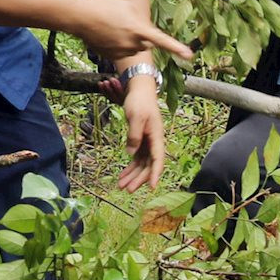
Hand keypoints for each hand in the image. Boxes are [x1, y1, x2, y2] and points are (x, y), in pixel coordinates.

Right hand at [72, 0, 193, 67]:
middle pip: (147, 44)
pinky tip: (108, 35)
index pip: (161, 40)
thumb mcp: (128, 7)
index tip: (189, 56)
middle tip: (130, 25)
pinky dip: (119, 46)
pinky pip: (123, 53)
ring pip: (134, 49)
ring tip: (115, 28)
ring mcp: (121, 52)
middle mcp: (132, 44)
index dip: (176, 48)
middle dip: (144, 37)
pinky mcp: (112, 57)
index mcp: (138, 29)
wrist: (83, 18)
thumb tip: (146, 34)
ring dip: (131, 41)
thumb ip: (142, 21)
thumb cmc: (107, 7)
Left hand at [116, 74, 166, 189]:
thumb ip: (134, 136)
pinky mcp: (140, 140)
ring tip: (121, 186)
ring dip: (133, 175)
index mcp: (156, 136)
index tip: (152, 187)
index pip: (158, 159)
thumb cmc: (139, 101)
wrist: (139, 89)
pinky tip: (123, 175)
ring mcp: (147, 142)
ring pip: (142, 164)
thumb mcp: (135, 116)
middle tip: (127, 190)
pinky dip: (130, 167)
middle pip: (148, 165)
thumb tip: (131, 154)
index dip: (155, 174)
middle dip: (139, 179)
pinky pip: (137, 158)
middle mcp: (154, 142)